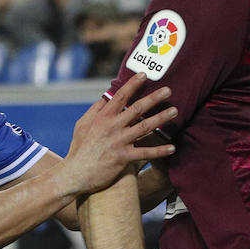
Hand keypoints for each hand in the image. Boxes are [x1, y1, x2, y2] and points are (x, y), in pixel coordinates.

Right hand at [62, 74, 175, 197]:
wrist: (75, 173)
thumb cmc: (79, 148)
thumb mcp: (82, 124)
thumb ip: (95, 110)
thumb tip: (106, 97)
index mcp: (103, 117)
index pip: (120, 96)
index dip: (133, 84)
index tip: (144, 75)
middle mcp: (113, 126)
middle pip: (137, 108)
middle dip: (154, 98)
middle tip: (168, 90)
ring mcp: (119, 141)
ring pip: (144, 127)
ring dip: (161, 118)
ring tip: (174, 111)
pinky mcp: (123, 157)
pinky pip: (145, 153)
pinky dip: (159, 151)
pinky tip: (172, 148)